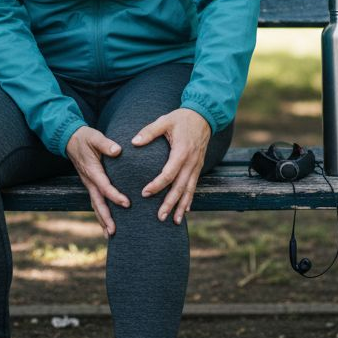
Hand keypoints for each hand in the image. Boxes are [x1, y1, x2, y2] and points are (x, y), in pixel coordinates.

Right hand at [65, 126, 128, 235]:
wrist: (70, 139)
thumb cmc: (85, 138)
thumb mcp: (95, 137)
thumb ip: (106, 144)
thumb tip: (118, 150)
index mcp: (92, 171)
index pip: (104, 187)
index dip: (115, 196)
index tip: (127, 203)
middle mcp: (89, 181)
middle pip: (98, 203)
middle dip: (105, 218)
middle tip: (113, 232)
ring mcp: (88, 184)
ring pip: (95, 205)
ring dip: (102, 220)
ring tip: (110, 235)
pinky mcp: (90, 184)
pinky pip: (95, 201)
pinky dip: (100, 213)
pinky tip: (106, 223)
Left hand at [131, 108, 210, 224]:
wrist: (204, 116)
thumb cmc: (181, 118)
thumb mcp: (164, 121)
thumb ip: (149, 131)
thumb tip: (133, 142)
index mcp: (182, 151)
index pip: (168, 173)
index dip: (157, 185)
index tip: (145, 193)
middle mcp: (191, 162)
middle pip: (180, 187)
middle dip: (170, 203)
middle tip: (159, 217)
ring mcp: (197, 166)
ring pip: (189, 190)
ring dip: (182, 206)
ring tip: (175, 221)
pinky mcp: (198, 167)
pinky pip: (194, 186)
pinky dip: (190, 199)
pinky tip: (186, 210)